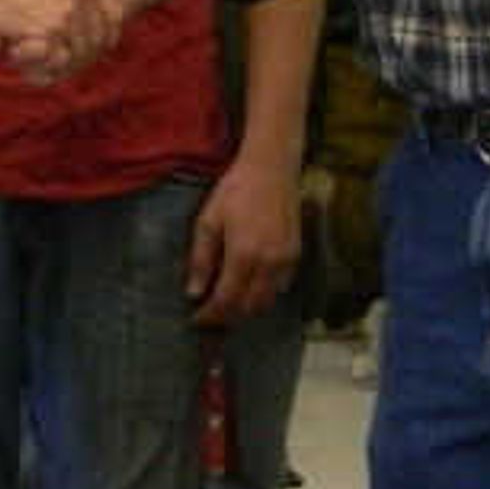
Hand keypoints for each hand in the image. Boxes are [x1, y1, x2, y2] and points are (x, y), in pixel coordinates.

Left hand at [187, 144, 302, 326]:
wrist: (272, 169)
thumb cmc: (236, 191)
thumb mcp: (208, 221)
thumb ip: (201, 260)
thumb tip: (193, 293)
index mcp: (243, 255)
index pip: (226, 300)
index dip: (210, 315)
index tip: (196, 319)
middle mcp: (269, 263)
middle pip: (248, 308)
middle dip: (227, 317)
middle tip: (210, 315)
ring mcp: (286, 261)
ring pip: (266, 302)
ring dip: (246, 308)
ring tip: (227, 302)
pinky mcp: (296, 255)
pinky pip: (280, 288)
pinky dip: (263, 294)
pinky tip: (249, 285)